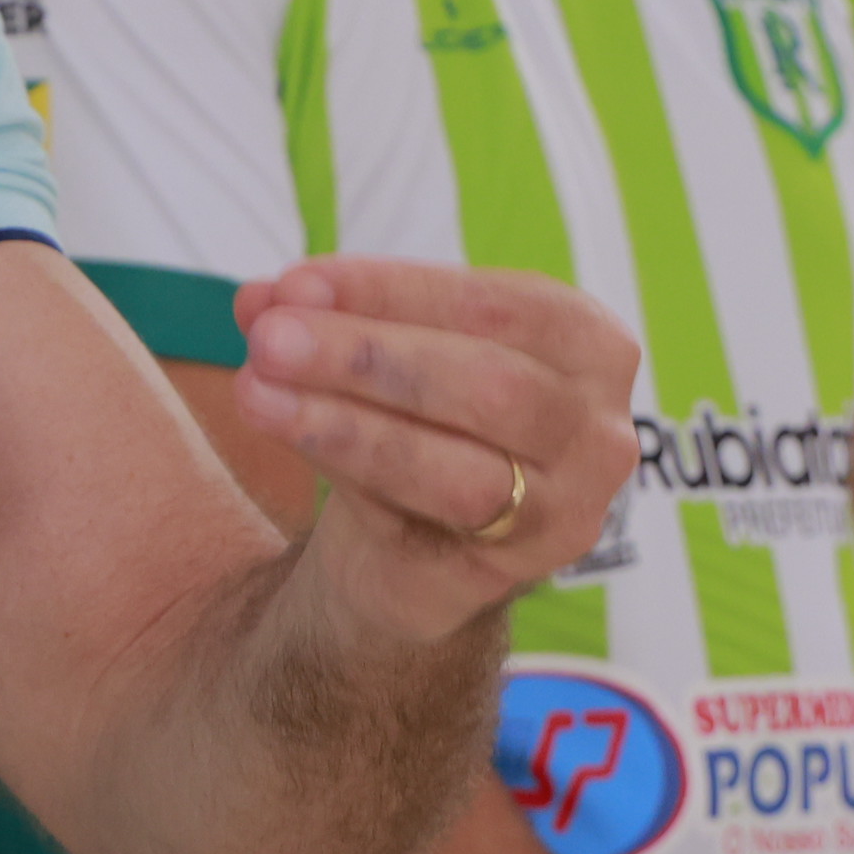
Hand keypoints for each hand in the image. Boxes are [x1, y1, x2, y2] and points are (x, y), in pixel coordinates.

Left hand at [229, 257, 642, 646]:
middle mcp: (598, 428)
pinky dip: (352, 474)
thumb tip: (260, 299)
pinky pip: (430, 524)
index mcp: (585, 341)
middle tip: (268, 338)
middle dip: (367, 356)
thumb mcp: (380, 348)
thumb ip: (329, 318)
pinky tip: (292, 438)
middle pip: (488, 383)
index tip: (294, 283)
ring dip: (346, 424)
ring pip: (459, 469)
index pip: (494, 303)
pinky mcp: (519, 570)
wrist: (415, 541)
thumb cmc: (415, 416)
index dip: (389, 290)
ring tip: (255, 391)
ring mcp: (570, 510)